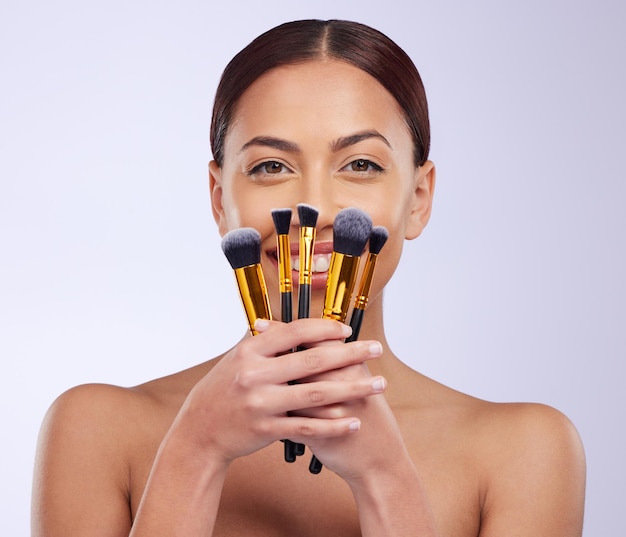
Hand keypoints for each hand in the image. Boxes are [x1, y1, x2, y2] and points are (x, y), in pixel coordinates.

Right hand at [167, 318, 386, 465]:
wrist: (200, 429)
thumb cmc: (225, 388)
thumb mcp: (239, 357)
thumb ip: (267, 341)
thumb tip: (296, 323)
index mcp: (250, 350)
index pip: (295, 331)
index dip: (324, 328)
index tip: (347, 330)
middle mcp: (255, 374)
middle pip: (312, 361)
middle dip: (350, 354)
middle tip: (376, 349)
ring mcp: (260, 403)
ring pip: (316, 395)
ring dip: (352, 389)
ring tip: (377, 385)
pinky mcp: (266, 430)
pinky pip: (307, 428)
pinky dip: (333, 425)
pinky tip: (354, 421)